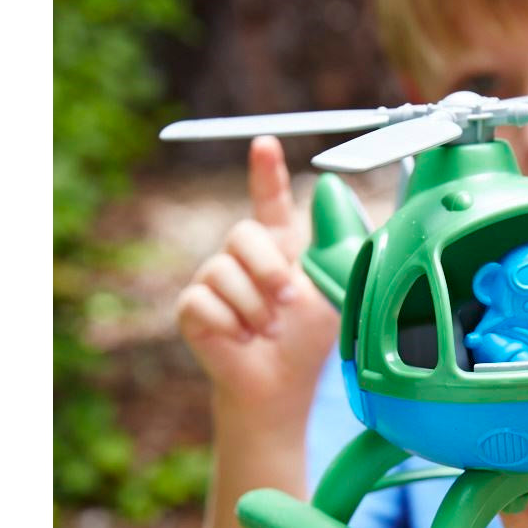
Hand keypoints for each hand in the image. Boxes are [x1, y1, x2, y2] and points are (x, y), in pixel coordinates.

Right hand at [176, 136, 340, 416]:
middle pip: (242, 234)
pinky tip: (242, 339)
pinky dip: (230, 325)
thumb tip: (332, 191)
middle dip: (269, 269)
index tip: (265, 144)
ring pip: (222, 271)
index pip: (269, 200)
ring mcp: (213, 279)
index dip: (265, 171)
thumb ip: (334, 244)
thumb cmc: (307, 336)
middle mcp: (241, 255)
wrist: (280, 382)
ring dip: (256, 308)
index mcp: (279, 244)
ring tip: (270, 330)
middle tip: (289, 300)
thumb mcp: (331, 290)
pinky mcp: (192, 308)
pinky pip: (203, 302)